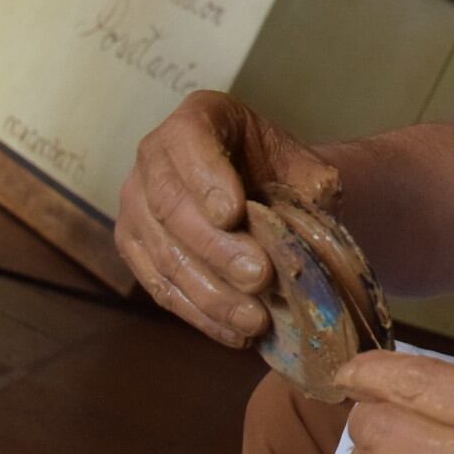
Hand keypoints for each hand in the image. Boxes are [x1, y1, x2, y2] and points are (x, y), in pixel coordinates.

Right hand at [115, 90, 338, 347]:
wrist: (262, 193)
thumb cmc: (281, 174)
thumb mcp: (304, 166)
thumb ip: (312, 184)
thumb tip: (318, 210)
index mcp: (198, 120)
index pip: (188, 142)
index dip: (206, 178)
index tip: (233, 213)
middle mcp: (153, 157)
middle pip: (170, 205)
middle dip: (216, 247)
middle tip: (259, 276)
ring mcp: (136, 204)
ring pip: (162, 253)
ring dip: (209, 292)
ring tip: (254, 319)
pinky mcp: (135, 248)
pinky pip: (158, 285)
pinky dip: (198, 313)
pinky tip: (235, 333)